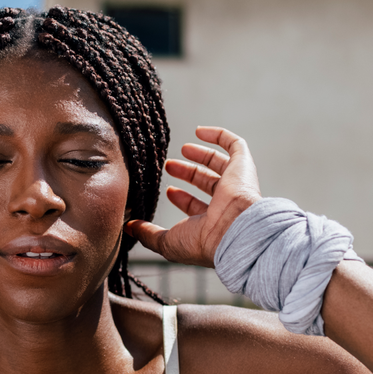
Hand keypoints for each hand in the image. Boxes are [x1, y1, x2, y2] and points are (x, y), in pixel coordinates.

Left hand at [124, 126, 261, 268]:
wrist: (233, 230)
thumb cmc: (203, 241)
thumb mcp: (167, 241)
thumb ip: (148, 235)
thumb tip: (130, 229)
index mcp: (213, 223)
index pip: (197, 206)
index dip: (182, 198)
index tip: (168, 191)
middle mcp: (227, 203)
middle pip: (208, 183)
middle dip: (188, 173)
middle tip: (169, 165)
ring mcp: (236, 184)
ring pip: (220, 164)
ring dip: (201, 155)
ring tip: (183, 148)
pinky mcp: (243, 166)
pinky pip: (235, 145)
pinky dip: (219, 136)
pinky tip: (200, 131)